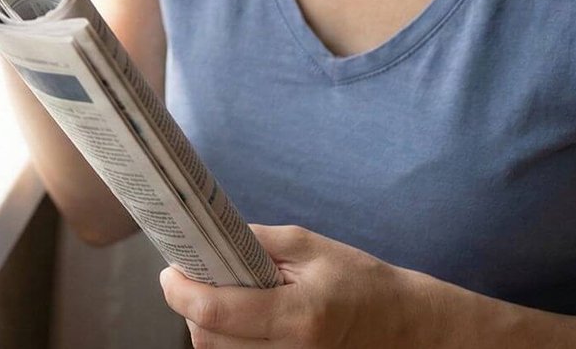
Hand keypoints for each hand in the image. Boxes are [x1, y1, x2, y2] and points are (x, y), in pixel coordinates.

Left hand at [160, 224, 434, 347]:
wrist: (404, 327)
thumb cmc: (360, 281)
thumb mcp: (310, 247)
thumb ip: (255, 241)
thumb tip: (206, 237)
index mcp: (298, 315)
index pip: (215, 311)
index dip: (180, 290)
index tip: (171, 271)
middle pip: (207, 338)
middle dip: (188, 306)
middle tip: (191, 278)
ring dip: (205, 326)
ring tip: (218, 297)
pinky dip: (226, 342)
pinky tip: (237, 321)